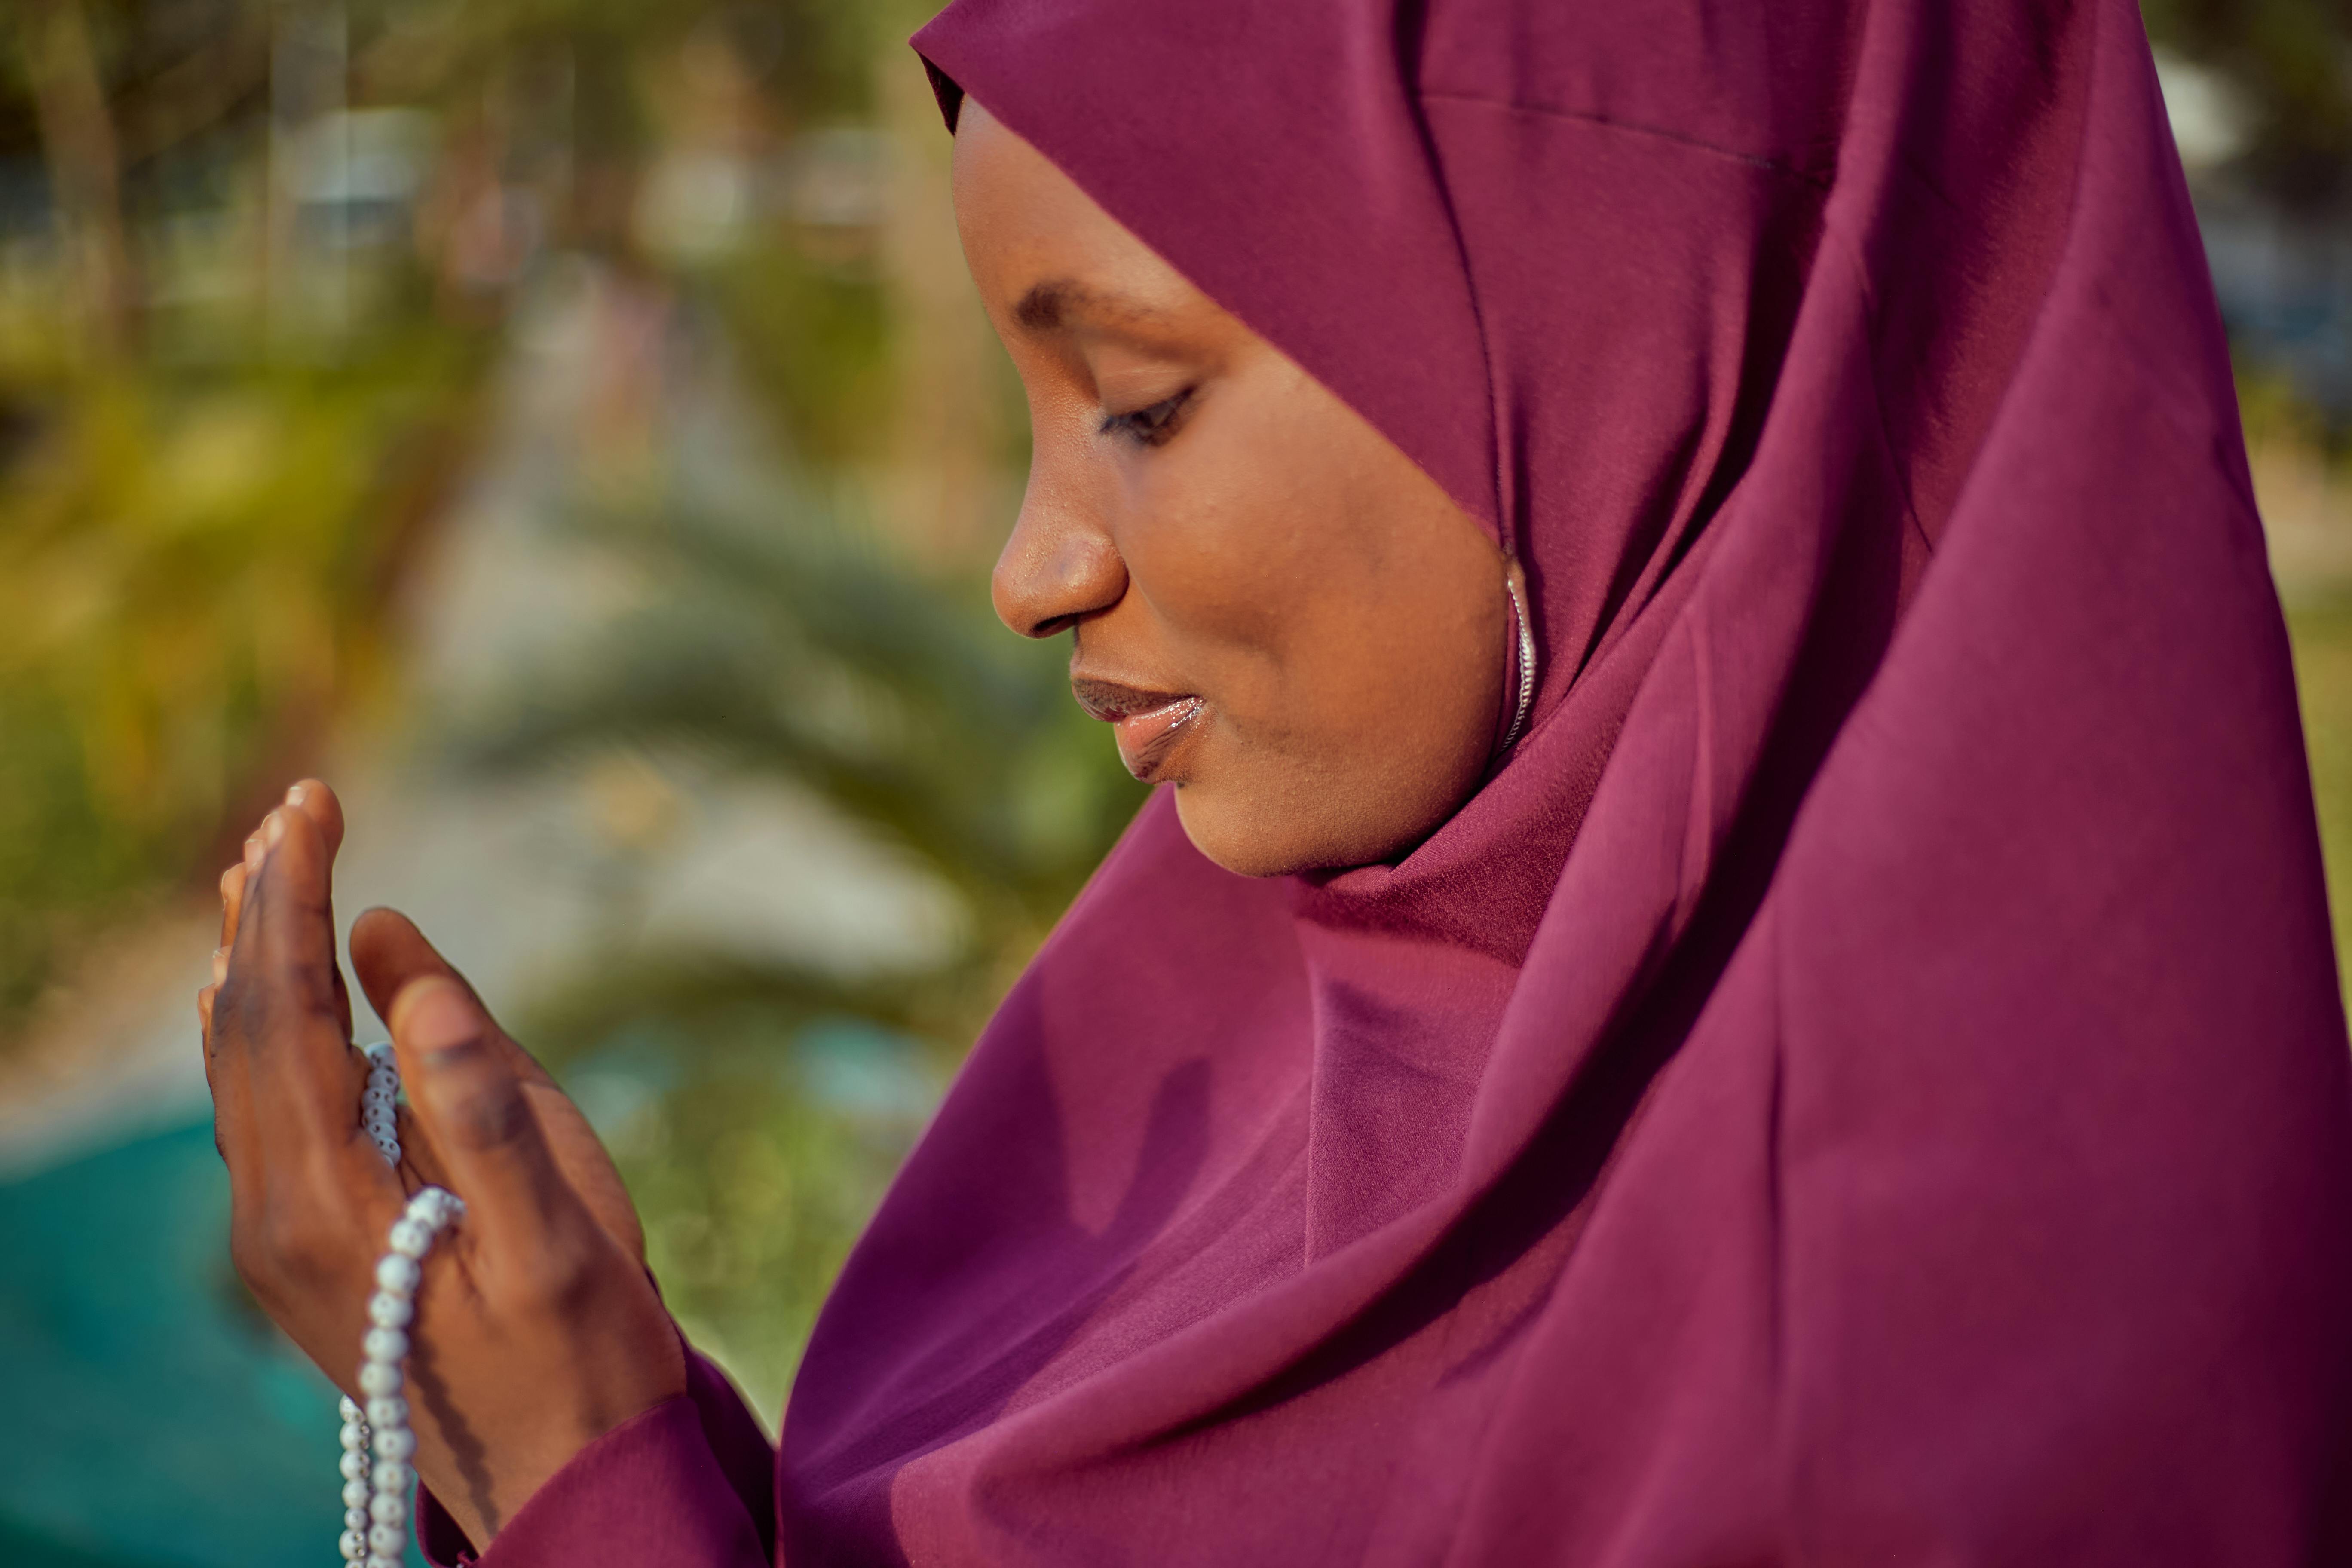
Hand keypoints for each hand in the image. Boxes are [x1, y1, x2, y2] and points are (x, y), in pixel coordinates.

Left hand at [199, 781, 685, 1545]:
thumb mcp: (557, 1230)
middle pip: (245, 1027)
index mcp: (328, 1202)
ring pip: (240, 1067)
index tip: (317, 798)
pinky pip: (257, 1111)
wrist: (567, 1485)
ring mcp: (278, 1243)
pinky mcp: (303, 1253)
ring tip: (261, 868)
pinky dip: (260, 1028)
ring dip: (255, 960)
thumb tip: (402, 957)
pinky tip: (260, 998)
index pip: (288, 1008)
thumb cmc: (584, 1355)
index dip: (299, 895)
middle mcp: (273, 1219)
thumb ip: (480, 1098)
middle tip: (294, 802)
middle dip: (267, 906)